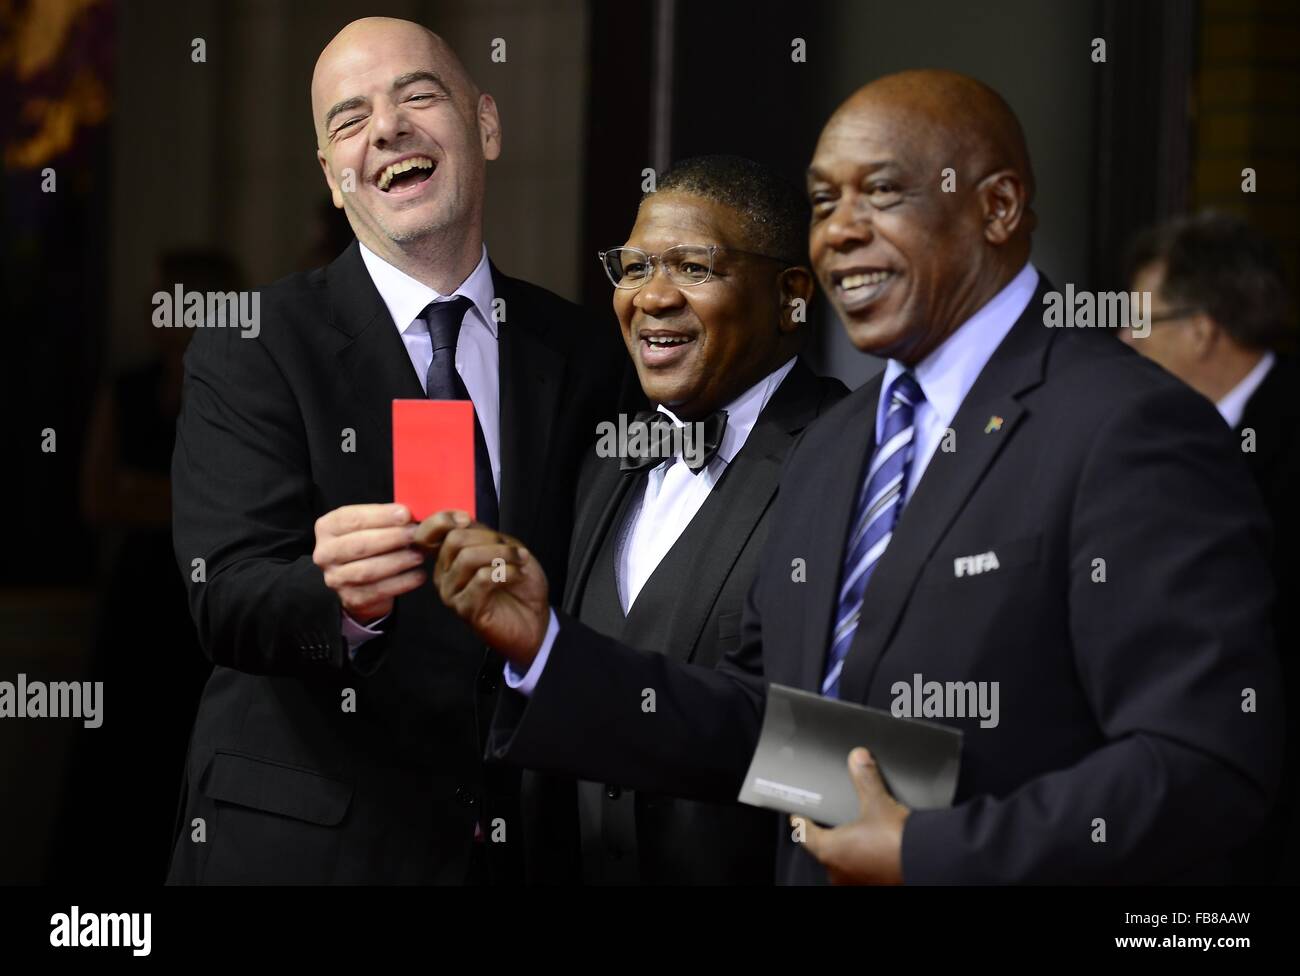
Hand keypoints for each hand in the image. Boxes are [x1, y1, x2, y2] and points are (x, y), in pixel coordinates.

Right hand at [312, 503, 424, 622]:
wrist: (361, 582)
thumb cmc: (369, 544)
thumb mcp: (371, 525)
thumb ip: (385, 518)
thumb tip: (412, 516)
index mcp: (328, 527)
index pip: (352, 518)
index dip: (380, 516)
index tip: (405, 514)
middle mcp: (326, 553)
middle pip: (359, 544)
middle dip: (391, 538)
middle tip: (416, 534)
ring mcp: (336, 578)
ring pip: (368, 570)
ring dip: (397, 561)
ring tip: (419, 555)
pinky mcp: (351, 598)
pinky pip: (378, 591)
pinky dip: (402, 582)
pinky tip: (418, 575)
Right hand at [415, 510, 549, 668]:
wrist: (535, 619)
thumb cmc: (520, 584)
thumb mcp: (503, 548)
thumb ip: (481, 533)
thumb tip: (464, 521)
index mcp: (450, 556)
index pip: (428, 533)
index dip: (443, 519)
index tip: (467, 519)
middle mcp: (445, 573)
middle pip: (454, 540)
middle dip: (490, 538)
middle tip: (514, 549)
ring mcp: (451, 592)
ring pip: (467, 558)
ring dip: (502, 554)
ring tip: (521, 560)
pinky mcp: (464, 609)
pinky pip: (481, 579)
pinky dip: (506, 572)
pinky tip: (518, 576)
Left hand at [793, 748, 909, 883]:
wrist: (929, 861)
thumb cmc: (898, 839)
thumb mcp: (878, 802)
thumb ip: (865, 778)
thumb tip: (858, 757)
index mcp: (830, 850)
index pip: (805, 833)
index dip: (801, 821)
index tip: (798, 817)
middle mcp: (838, 871)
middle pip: (823, 850)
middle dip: (828, 836)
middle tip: (832, 823)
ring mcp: (856, 882)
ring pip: (842, 863)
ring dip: (847, 851)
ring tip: (856, 836)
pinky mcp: (875, 886)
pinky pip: (859, 872)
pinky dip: (862, 861)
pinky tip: (873, 851)